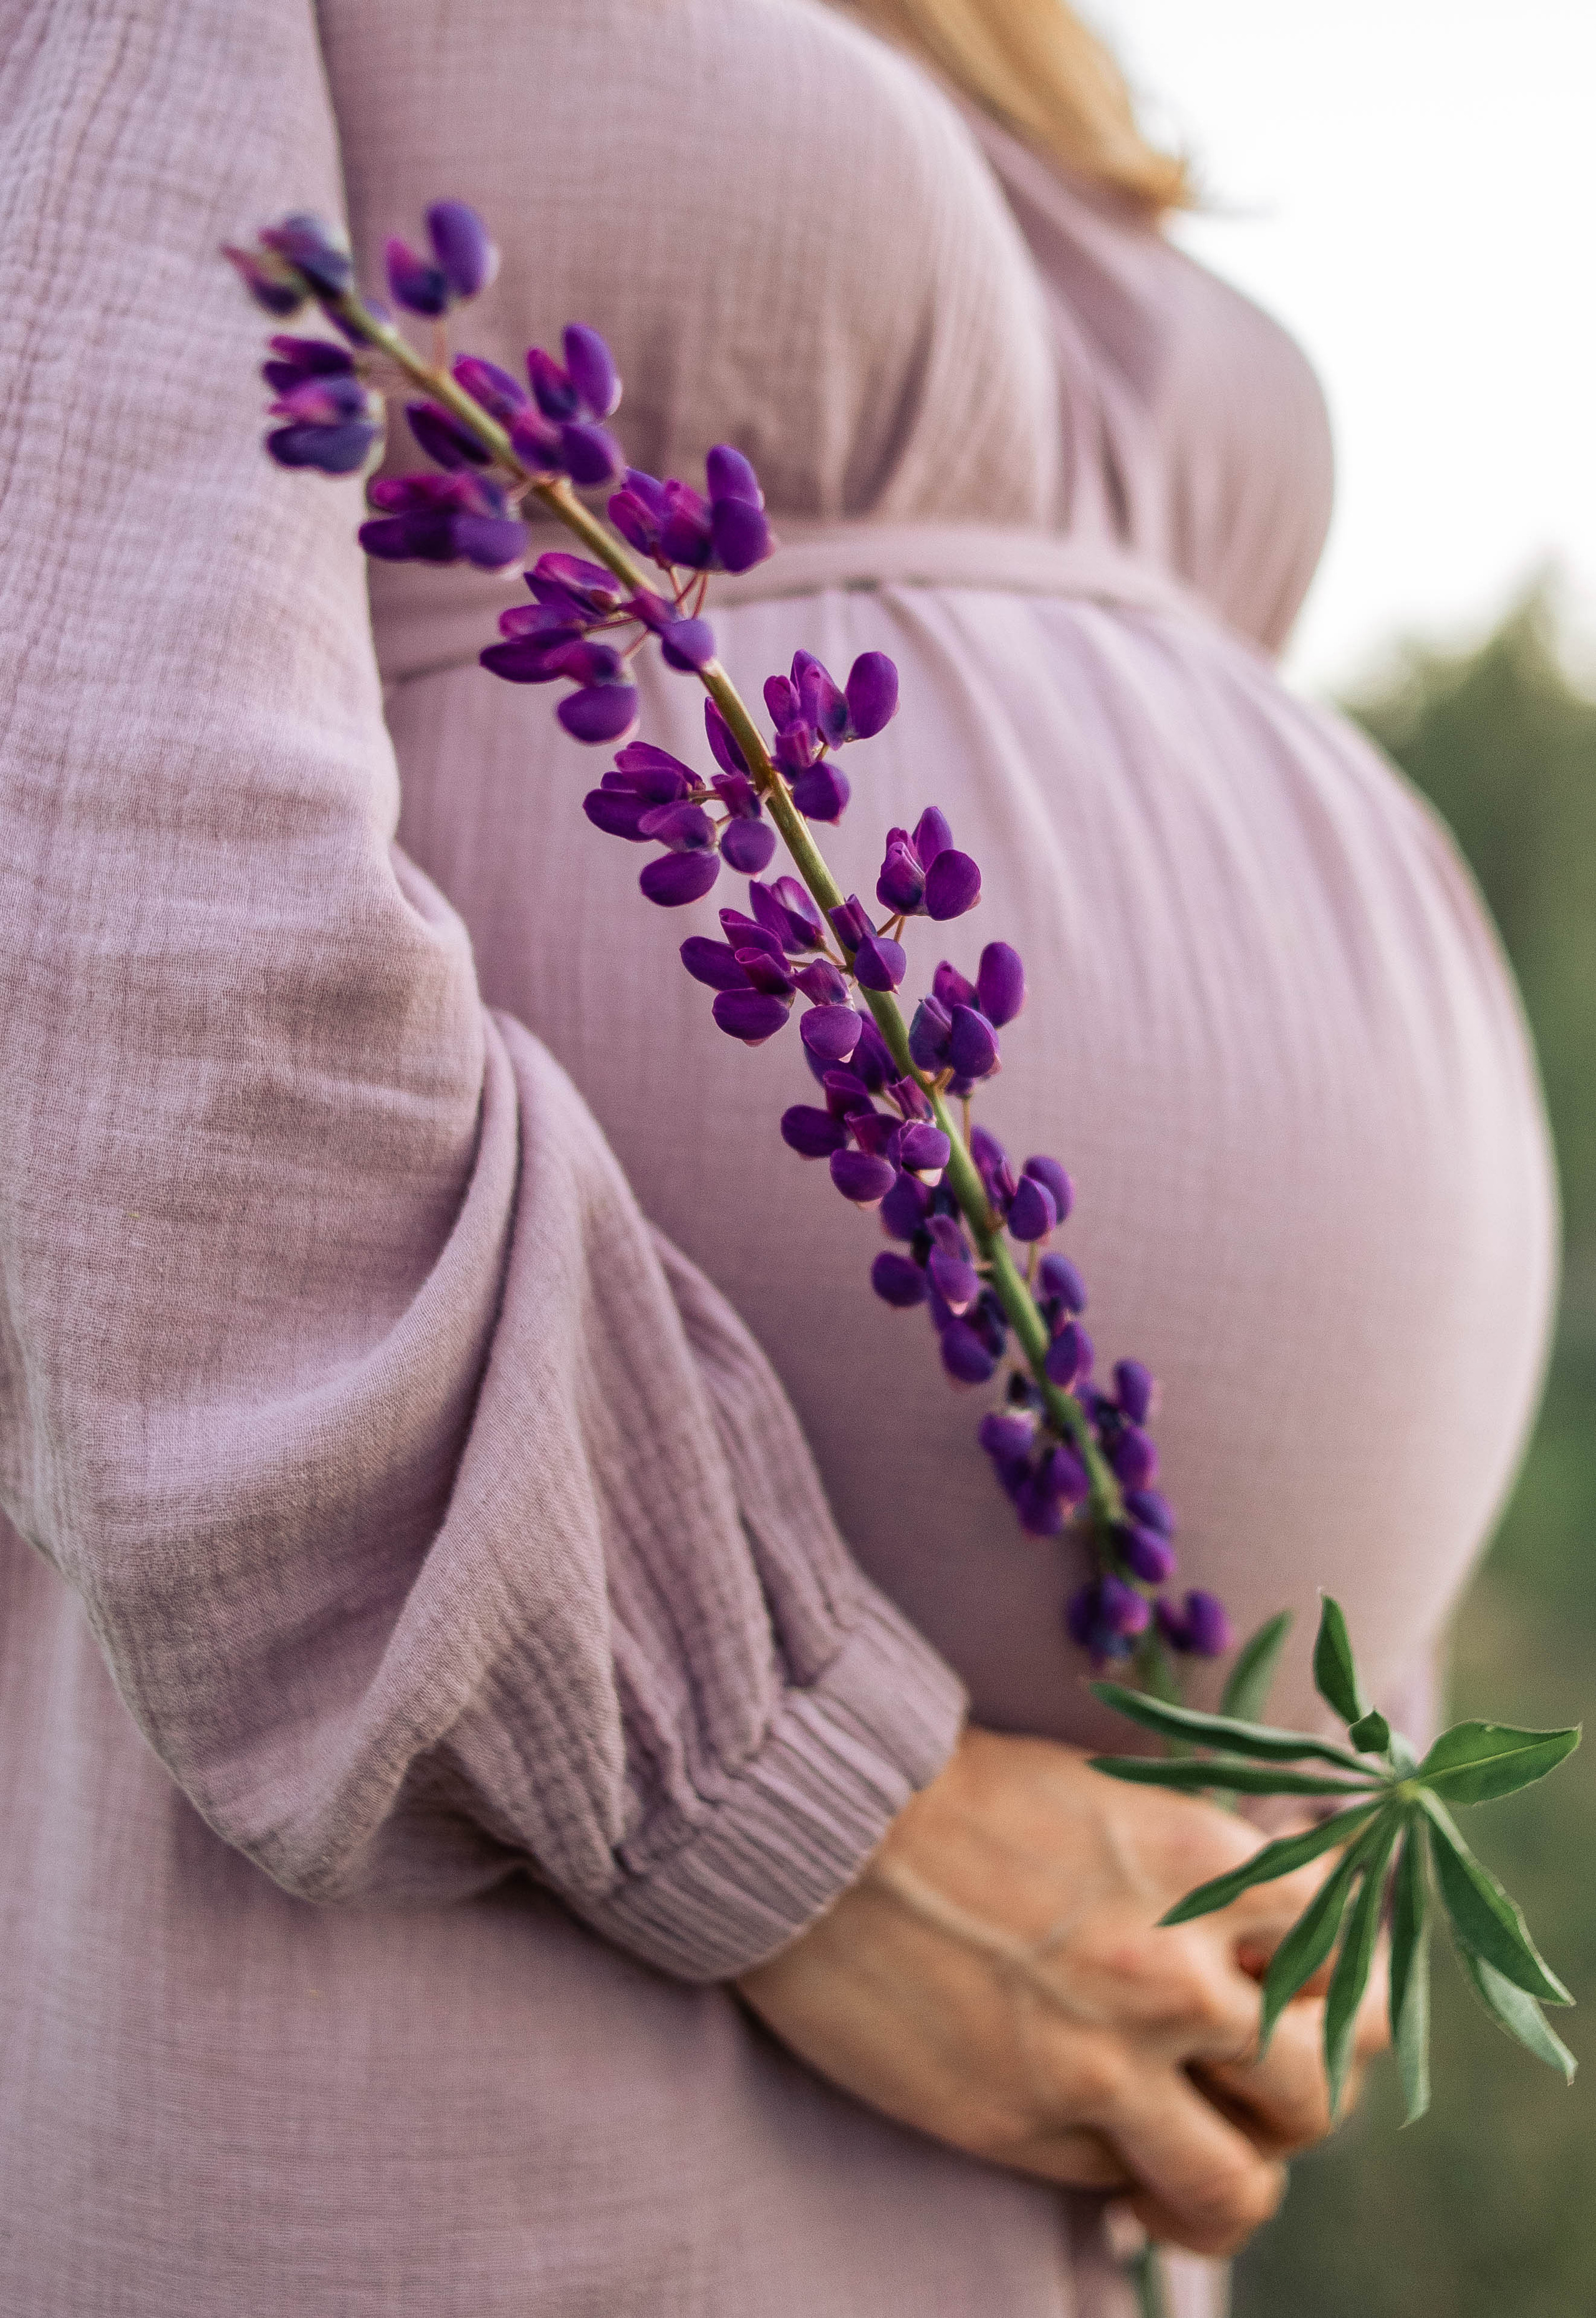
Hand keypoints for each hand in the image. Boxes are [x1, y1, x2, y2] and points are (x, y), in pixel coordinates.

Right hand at [737, 1725, 1388, 2257]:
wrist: (814, 1823)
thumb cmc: (949, 1789)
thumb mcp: (1105, 1798)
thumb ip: (1190, 1870)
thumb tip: (1256, 1941)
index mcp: (1201, 1863)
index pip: (1344, 1946)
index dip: (1346, 1977)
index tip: (1319, 1988)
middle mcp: (1175, 1970)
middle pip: (1323, 2078)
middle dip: (1313, 2090)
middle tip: (1268, 2083)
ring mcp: (1104, 2060)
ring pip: (1245, 2181)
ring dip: (1240, 2177)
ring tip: (1202, 2168)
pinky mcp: (1026, 2124)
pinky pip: (1123, 2190)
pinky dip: (1137, 2193)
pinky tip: (1118, 2173)